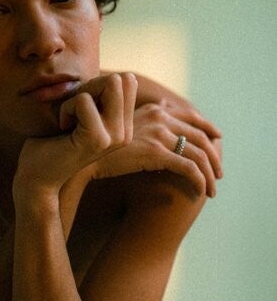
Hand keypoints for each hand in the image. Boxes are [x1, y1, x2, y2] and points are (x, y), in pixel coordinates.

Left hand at [14, 73, 137, 193]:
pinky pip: (82, 100)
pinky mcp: (97, 139)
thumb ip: (101, 96)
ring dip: (77, 96)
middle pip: (120, 79)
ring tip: (67, 120)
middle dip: (89, 87)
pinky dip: (65, 108)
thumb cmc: (52, 141)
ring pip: (108, 84)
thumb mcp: (82, 112)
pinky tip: (62, 127)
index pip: (127, 80)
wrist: (37, 177)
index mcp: (125, 127)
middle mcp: (125, 133)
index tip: (79, 108)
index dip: (97, 84)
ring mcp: (114, 137)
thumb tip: (124, 75)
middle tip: (72, 112)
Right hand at [88, 99, 222, 196]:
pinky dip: (199, 180)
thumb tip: (159, 120)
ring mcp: (158, 134)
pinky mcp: (155, 153)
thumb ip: (143, 121)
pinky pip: (188, 167)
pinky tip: (200, 191)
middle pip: (200, 135)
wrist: (82, 155)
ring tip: (211, 189)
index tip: (217, 139)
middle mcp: (159, 117)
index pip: (190, 115)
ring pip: (198, 153)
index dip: (207, 127)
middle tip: (218, 173)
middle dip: (213, 156)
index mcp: (154, 109)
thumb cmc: (100, 145)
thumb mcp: (123, 127)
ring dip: (209, 173)